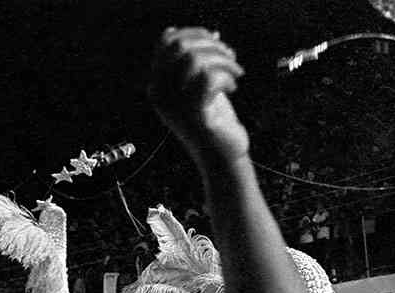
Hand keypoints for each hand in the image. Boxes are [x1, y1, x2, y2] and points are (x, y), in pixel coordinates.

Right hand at [150, 27, 248, 165]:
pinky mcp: (194, 115)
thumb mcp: (201, 86)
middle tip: (230, 57)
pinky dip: (226, 76)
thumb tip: (207, 33)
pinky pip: (208, 77)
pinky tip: (233, 87)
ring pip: (194, 58)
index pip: (166, 42)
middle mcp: (160, 94)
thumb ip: (198, 63)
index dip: (193, 33)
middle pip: (180, 46)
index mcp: (158, 85)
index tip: (216, 40)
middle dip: (211, 44)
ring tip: (236, 72)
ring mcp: (175, 105)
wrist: (221, 157)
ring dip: (222, 59)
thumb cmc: (214, 120)